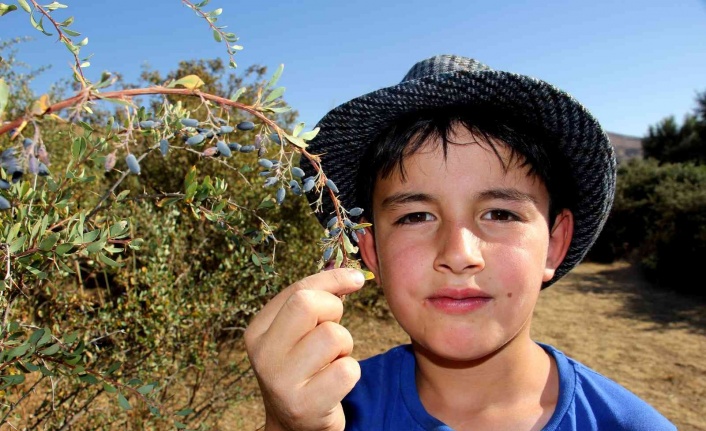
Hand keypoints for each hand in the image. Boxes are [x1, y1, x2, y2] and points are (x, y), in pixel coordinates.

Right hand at [244, 268, 365, 430]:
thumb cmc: (302, 368)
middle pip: (310, 305)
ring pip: (334, 336)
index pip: (299, 290)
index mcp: (257, 331)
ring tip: (331, 361)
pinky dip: (350, 373)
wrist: (292, 426)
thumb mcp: (297, 333)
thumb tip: (353, 276)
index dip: (333, 279)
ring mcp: (282, 382)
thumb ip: (315, 301)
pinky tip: (335, 383)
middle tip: (332, 331)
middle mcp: (264, 355)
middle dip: (334, 311)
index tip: (356, 279)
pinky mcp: (305, 406)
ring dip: (345, 347)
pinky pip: (347, 370)